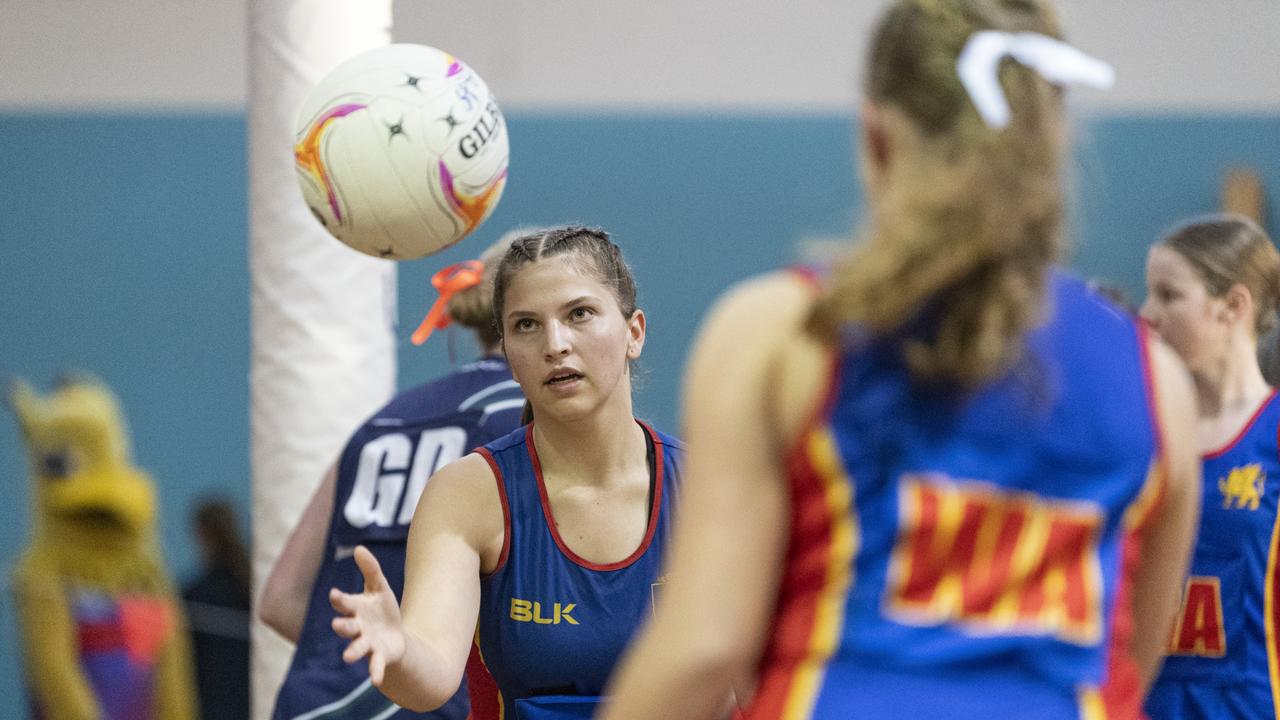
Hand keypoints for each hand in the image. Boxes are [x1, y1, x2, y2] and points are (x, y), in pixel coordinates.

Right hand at [330, 545, 405, 686]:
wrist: (396, 637)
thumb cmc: (383, 611)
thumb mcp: (380, 588)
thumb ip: (370, 569)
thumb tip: (359, 547)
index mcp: (356, 610)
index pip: (344, 604)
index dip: (340, 600)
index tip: (335, 595)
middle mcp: (358, 628)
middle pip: (347, 627)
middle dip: (343, 626)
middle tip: (337, 625)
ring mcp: (367, 644)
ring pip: (357, 647)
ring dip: (352, 651)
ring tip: (348, 657)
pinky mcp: (378, 657)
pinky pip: (375, 665)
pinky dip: (375, 672)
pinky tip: (376, 681)